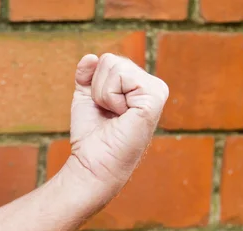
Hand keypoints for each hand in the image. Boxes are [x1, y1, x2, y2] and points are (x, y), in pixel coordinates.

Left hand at [65, 53, 168, 199]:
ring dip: (103, 94)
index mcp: (139, 86)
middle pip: (111, 60)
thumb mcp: (86, 98)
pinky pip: (121, 76)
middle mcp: (152, 86)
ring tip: (114, 115)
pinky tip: (121, 115)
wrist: (93, 162)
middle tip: (108, 113)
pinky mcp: (155, 97)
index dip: (94, 84)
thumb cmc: (91, 136)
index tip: (102, 109)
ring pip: (114, 65)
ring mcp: (156, 91)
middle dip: (98, 88)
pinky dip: (111, 96)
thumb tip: (91, 56)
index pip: (108, 61)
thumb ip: (88, 75)